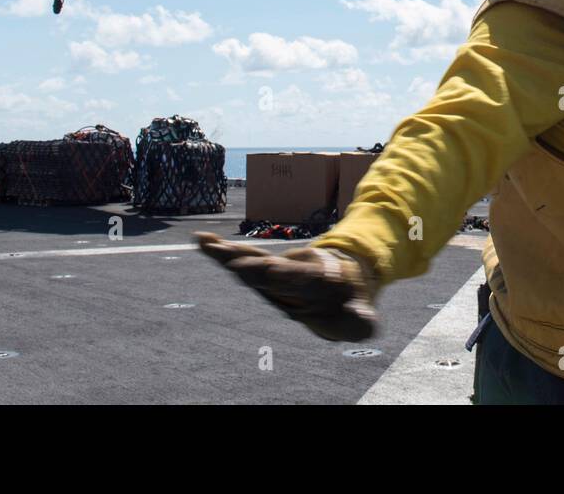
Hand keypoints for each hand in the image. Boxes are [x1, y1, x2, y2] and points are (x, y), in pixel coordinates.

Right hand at [194, 232, 376, 340]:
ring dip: (230, 254)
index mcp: (317, 275)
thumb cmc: (350, 300)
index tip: (272, 269)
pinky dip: (222, 252)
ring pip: (251, 259)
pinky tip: (201, 240)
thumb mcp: (361, 316)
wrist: (343, 277)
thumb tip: (361, 322)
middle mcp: (293, 267)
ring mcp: (277, 268)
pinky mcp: (264, 271)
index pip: (301, 275)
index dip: (288, 273)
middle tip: (233, 261)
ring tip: (206, 243)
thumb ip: (361, 321)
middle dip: (253, 264)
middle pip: (270, 265)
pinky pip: (242, 260)